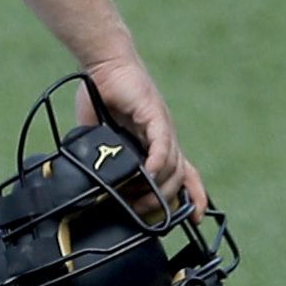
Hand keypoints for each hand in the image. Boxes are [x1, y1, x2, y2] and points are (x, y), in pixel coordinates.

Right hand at [77, 53, 205, 217]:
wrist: (101, 65)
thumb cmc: (101, 94)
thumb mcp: (100, 136)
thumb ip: (103, 157)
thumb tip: (90, 182)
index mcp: (155, 143)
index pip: (185, 174)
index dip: (193, 196)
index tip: (195, 219)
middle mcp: (165, 137)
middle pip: (180, 177)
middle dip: (167, 202)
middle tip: (144, 215)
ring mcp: (163, 127)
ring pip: (173, 166)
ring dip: (158, 188)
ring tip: (139, 201)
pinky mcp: (155, 115)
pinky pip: (163, 145)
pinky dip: (158, 164)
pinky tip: (149, 175)